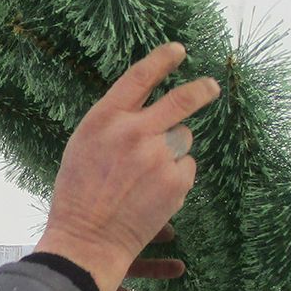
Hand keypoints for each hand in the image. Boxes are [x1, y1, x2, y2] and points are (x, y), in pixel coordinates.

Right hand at [34, 43, 217, 290]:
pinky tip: (155, 193)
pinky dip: (176, 177)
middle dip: (201, 90)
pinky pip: (187, 167)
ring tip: (148, 175)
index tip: (178, 50)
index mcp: (104, 118)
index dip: (162, 59)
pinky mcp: (175, 180)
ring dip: (173, 149)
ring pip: (183, 138)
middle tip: (211, 87)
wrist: (88, 239)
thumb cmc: (78, 195)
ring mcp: (157, 155)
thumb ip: (113, 124)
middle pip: (182, 99)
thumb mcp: (83, 146)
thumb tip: (143, 110)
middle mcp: (134, 131)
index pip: (140, 76)